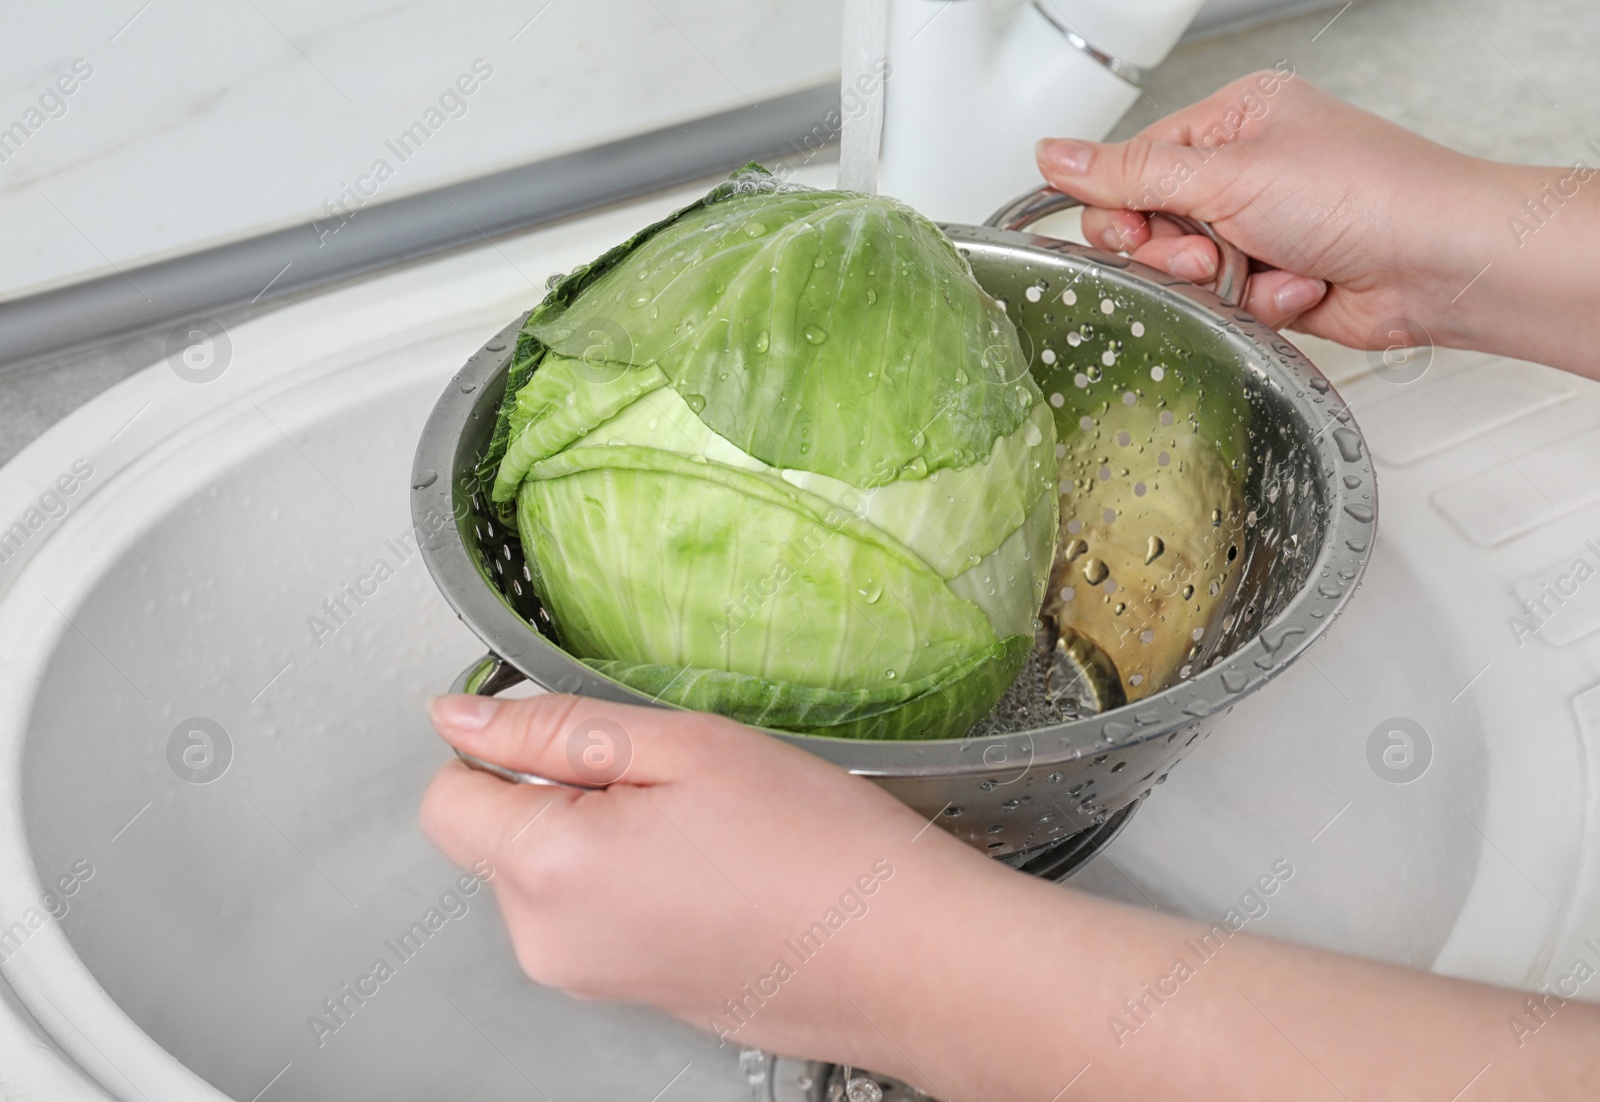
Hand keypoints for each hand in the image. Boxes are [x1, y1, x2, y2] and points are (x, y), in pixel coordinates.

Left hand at [420, 692, 991, 1074]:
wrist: (908, 959)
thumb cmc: (819, 851)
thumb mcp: (686, 746)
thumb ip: (558, 726)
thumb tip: (462, 719)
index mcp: (549, 870)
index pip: (448, 796)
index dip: (503, 747)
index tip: (575, 732)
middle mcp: (550, 942)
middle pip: (499, 835)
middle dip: (563, 790)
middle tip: (672, 780)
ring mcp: (589, 978)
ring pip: (550, 873)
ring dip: (602, 834)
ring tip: (704, 828)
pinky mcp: (629, 993)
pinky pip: (594, 913)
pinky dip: (634, 879)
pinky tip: (713, 867)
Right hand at [1035, 69, 1536, 351]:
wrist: (1437, 262)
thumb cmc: (1362, 193)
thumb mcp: (1226, 173)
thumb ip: (1128, 172)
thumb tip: (1053, 156)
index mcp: (1232, 121)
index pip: (1134, 164)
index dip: (1121, 209)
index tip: (1130, 234)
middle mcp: (1246, 171)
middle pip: (1152, 225)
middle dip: (1174, 252)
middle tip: (1207, 254)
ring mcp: (1262, 228)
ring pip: (1187, 274)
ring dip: (1223, 282)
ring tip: (1264, 267)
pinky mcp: (1276, 281)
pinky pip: (1229, 304)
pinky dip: (1260, 304)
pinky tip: (1298, 288)